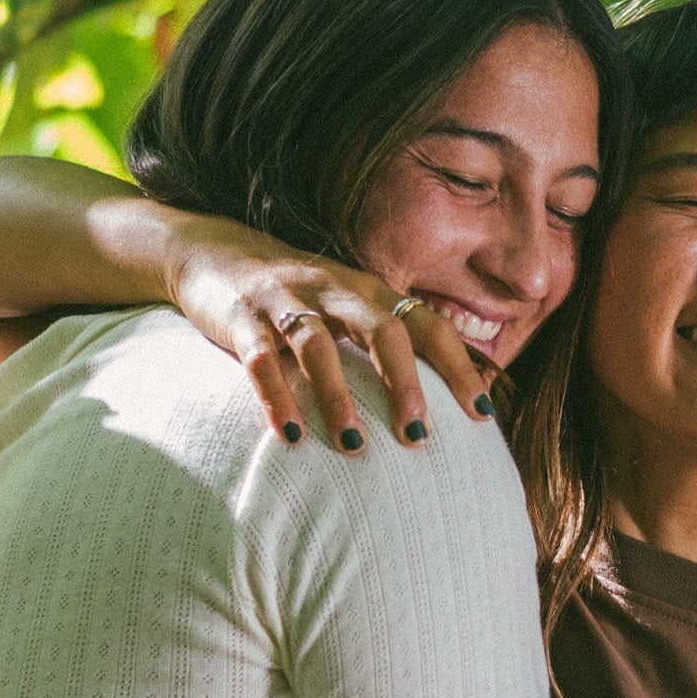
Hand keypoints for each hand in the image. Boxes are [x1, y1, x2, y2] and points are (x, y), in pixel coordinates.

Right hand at [159, 215, 494, 452]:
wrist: (214, 252)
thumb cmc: (299, 297)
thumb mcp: (350, 309)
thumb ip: (392, 342)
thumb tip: (451, 393)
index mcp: (370, 292)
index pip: (427, 326)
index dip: (458, 367)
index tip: (482, 415)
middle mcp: (335, 290)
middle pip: (382, 329)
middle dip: (403, 383)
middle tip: (417, 437)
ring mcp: (287, 300)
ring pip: (318, 344)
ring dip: (337, 396)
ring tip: (353, 444)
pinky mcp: (242, 317)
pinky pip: (261, 358)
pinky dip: (275, 396)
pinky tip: (289, 434)